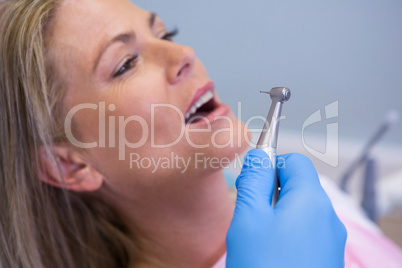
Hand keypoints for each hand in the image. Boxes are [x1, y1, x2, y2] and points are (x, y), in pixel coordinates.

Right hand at [226, 149, 345, 267]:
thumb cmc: (264, 267)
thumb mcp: (248, 217)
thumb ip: (254, 180)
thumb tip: (259, 154)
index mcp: (311, 199)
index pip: (294, 160)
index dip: (269, 166)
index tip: (252, 185)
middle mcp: (329, 216)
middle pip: (298, 186)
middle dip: (271, 194)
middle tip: (252, 217)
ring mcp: (332, 239)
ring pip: (301, 210)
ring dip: (278, 215)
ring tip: (261, 240)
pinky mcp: (330, 258)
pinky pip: (308, 233)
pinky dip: (289, 235)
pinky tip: (274, 254)